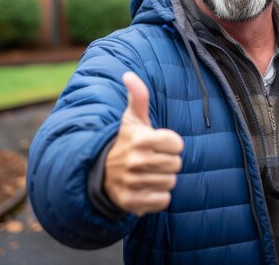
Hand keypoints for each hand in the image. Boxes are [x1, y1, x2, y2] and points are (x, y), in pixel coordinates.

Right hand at [104, 72, 183, 215]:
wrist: (100, 172)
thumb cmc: (125, 141)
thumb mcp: (131, 119)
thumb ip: (138, 96)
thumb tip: (129, 75)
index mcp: (140, 139)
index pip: (178, 144)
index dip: (171, 144)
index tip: (158, 143)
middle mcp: (136, 161)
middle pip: (176, 164)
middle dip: (168, 162)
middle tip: (153, 159)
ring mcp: (133, 183)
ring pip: (170, 182)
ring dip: (162, 179)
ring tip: (147, 173)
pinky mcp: (132, 202)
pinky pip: (163, 200)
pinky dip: (157, 196)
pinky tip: (145, 188)